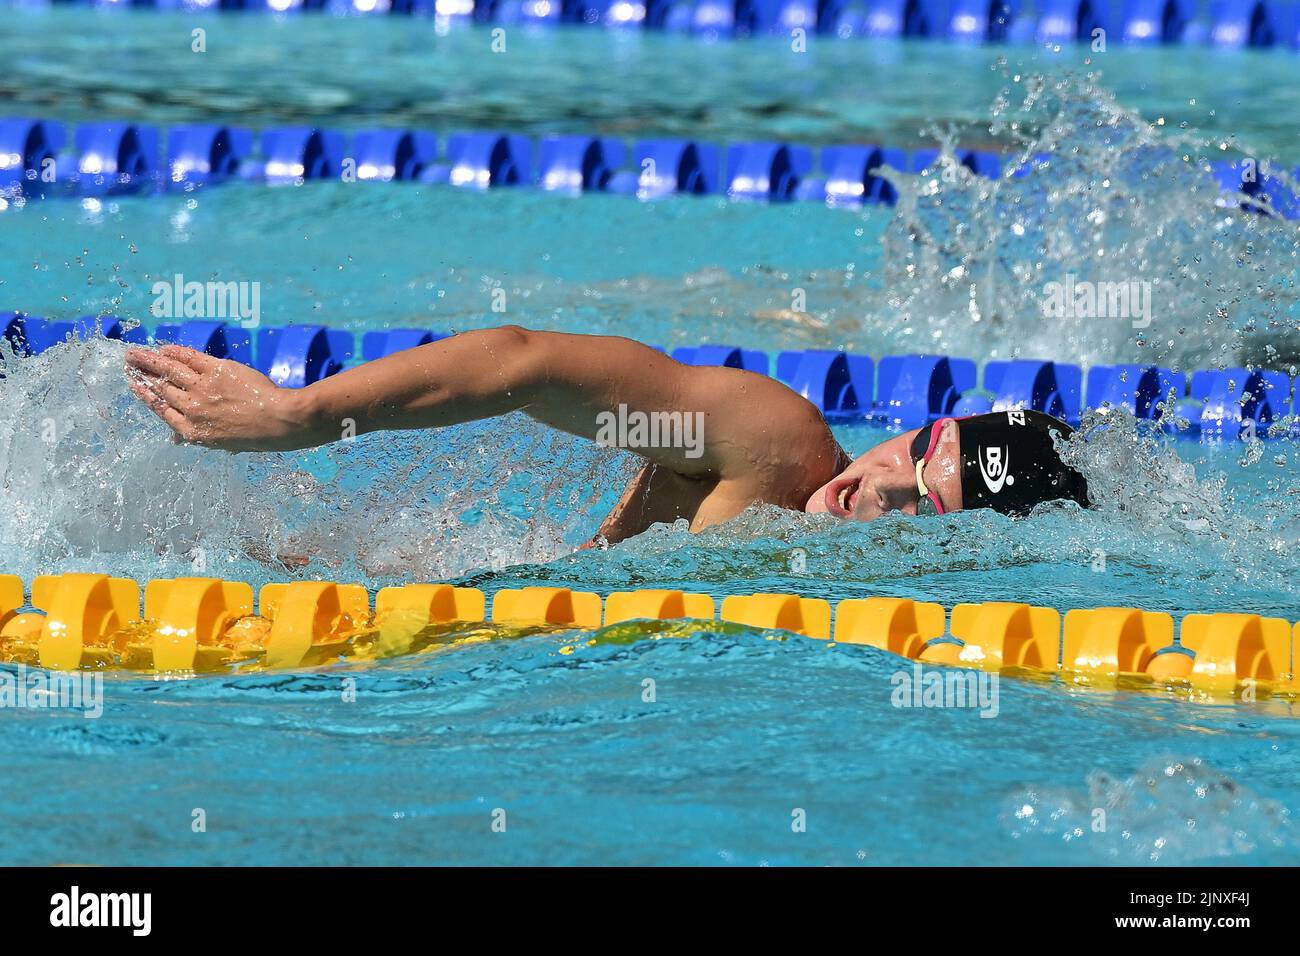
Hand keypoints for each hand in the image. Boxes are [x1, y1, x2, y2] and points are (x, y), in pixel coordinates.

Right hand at [125, 344, 312, 451]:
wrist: (279, 421)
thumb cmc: (256, 436)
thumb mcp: (222, 443)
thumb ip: (199, 435)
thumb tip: (176, 438)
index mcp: (192, 431)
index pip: (160, 409)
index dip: (145, 395)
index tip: (134, 385)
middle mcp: (191, 409)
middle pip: (161, 388)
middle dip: (143, 375)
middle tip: (129, 364)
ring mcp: (201, 388)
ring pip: (168, 371)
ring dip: (148, 360)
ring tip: (134, 354)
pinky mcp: (215, 370)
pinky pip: (189, 358)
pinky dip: (175, 352)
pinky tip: (164, 348)